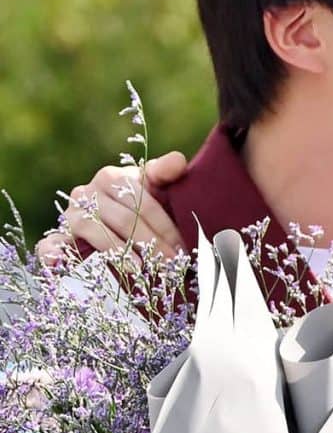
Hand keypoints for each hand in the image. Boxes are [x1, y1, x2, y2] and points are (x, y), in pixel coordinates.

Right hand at [35, 151, 187, 264]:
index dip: (165, 226)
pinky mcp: (59, 234)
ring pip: (98, 234)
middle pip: (124, 220)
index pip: (142, 203)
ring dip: (120, 254)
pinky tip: (60, 263)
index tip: (181, 246)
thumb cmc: (140, 199)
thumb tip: (177, 162)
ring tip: (142, 271)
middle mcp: (87, 192)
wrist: (111, 213)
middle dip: (151, 244)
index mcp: (112, 177)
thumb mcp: (154, 185)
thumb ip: (166, 172)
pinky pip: (51, 244)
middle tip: (170, 264)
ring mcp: (71, 214)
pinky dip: (54, 253)